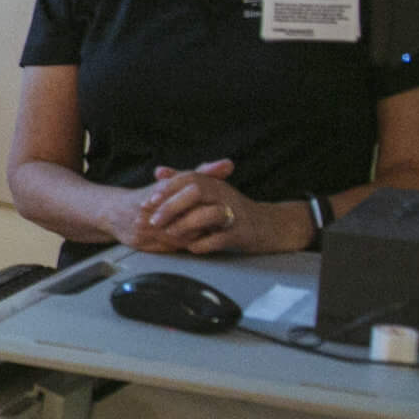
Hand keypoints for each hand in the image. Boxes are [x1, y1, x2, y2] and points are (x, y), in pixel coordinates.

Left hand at [126, 159, 301, 256]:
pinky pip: (221, 238)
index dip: (167, 189)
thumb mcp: (210, 191)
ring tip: (170, 234)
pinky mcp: (243, 233)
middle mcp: (225, 194)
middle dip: (172, 206)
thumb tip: (159, 171)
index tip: (148, 202)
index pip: (188, 178)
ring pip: (209, 214)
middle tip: (153, 221)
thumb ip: (184, 181)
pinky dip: (204, 243)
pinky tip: (192, 248)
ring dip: (186, 225)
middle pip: (196, 192)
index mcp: (215, 183)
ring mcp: (235, 214)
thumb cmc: (232, 209)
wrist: (270, 226)